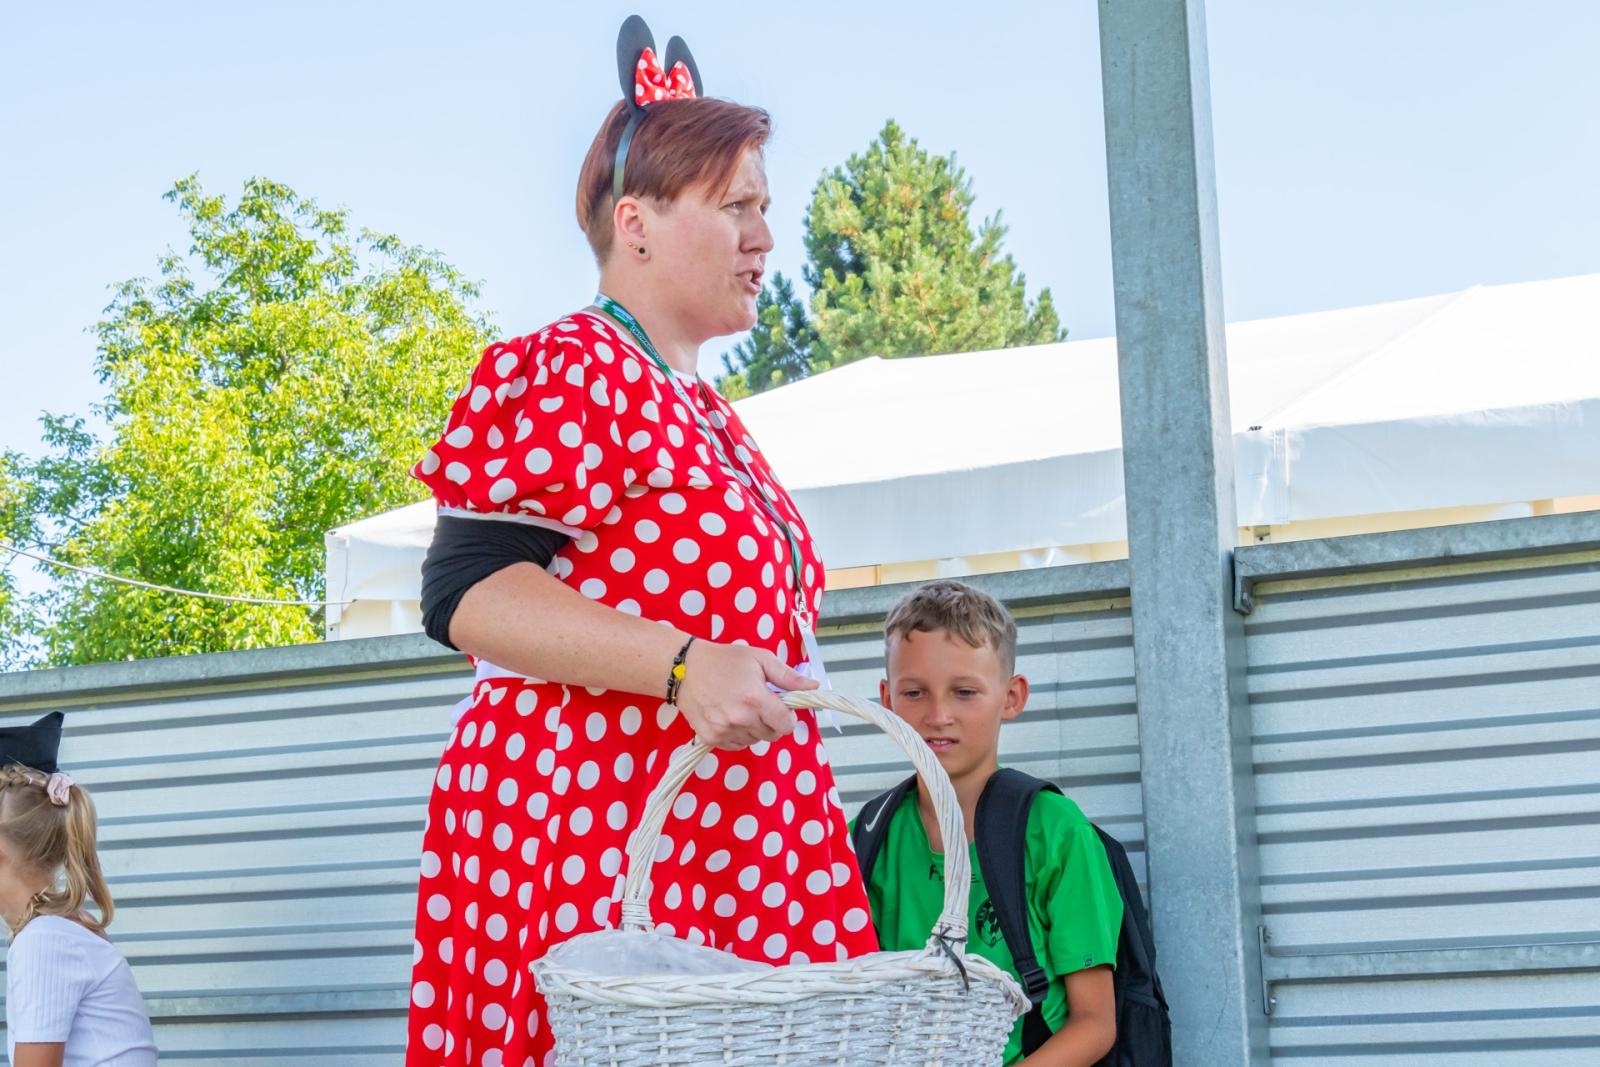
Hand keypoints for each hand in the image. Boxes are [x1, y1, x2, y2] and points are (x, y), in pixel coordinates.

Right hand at [673, 641, 817, 748]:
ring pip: (755, 741)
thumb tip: (814, 686)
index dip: (787, 717)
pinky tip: (731, 717)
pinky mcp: (710, 738)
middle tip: (760, 705)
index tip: (780, 707)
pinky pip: (737, 745)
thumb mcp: (760, 659)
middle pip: (772, 735)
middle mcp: (741, 718)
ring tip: (742, 709)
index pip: (786, 724)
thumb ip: (788, 676)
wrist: (684, 669)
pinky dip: (739, 735)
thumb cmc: (725, 660)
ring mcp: (724, 730)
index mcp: (756, 698)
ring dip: (755, 729)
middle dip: (772, 722)